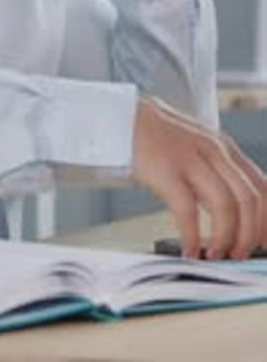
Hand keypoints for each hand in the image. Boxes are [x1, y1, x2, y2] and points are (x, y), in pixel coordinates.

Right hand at [133, 96, 266, 258]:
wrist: (122, 118)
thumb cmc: (159, 139)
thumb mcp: (199, 149)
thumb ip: (218, 174)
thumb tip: (236, 217)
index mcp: (225, 148)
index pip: (262, 187)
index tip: (265, 245)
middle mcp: (214, 151)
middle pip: (248, 199)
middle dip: (249, 235)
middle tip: (239, 256)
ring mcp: (190, 159)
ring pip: (225, 206)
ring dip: (225, 239)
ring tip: (215, 255)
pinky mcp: (165, 171)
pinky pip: (188, 211)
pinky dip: (191, 238)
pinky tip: (188, 251)